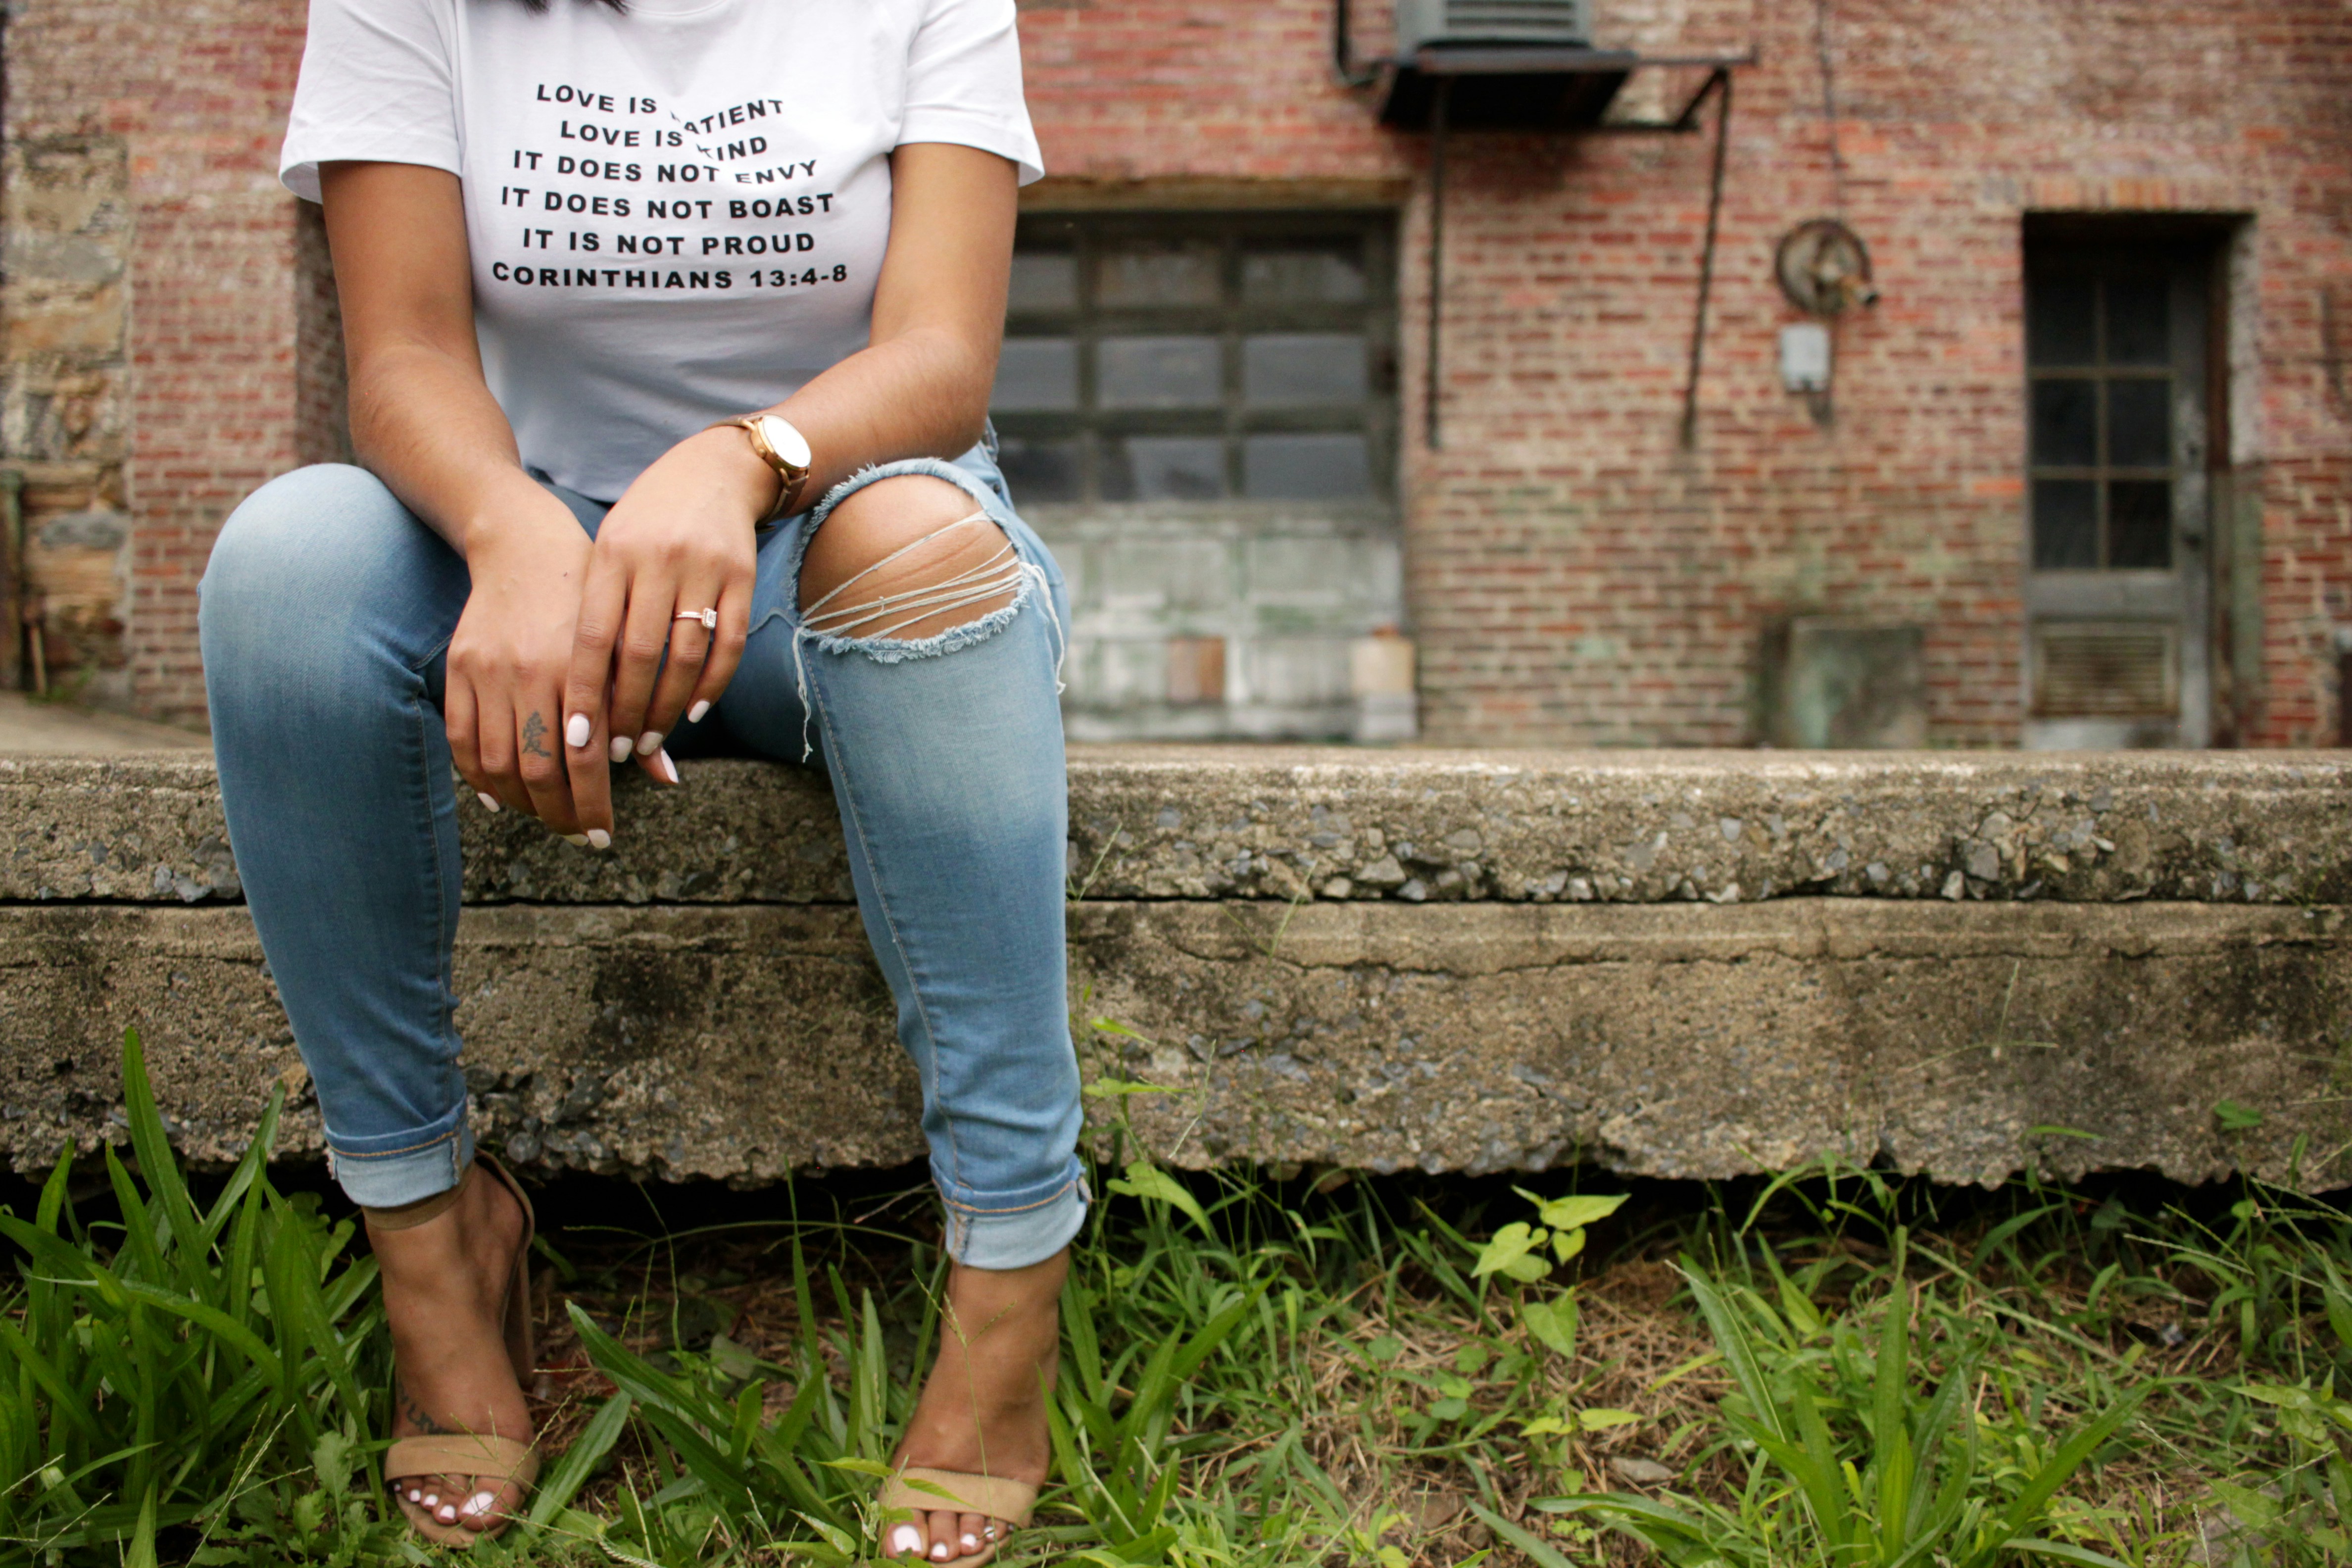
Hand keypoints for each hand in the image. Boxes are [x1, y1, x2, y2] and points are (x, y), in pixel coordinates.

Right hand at [444, 496, 607, 839]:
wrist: (524, 546)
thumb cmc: (589, 603)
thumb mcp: (620, 651)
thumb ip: (638, 715)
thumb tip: (667, 780)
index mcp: (578, 667)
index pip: (583, 758)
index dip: (592, 805)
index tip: (604, 835)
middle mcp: (529, 671)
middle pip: (538, 768)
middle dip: (560, 814)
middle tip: (579, 835)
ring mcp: (488, 671)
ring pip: (497, 762)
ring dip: (522, 803)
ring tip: (546, 817)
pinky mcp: (458, 668)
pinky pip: (460, 739)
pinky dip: (478, 777)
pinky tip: (501, 796)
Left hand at [564, 427, 764, 796]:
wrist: (714, 470)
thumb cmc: (647, 520)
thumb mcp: (610, 547)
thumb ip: (598, 606)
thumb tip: (586, 689)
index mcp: (614, 553)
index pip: (594, 636)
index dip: (585, 691)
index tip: (576, 739)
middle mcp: (659, 560)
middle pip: (642, 654)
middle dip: (628, 711)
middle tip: (617, 753)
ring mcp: (705, 569)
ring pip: (687, 656)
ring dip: (669, 707)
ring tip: (652, 741)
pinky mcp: (743, 578)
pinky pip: (729, 645)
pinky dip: (713, 684)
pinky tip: (695, 710)